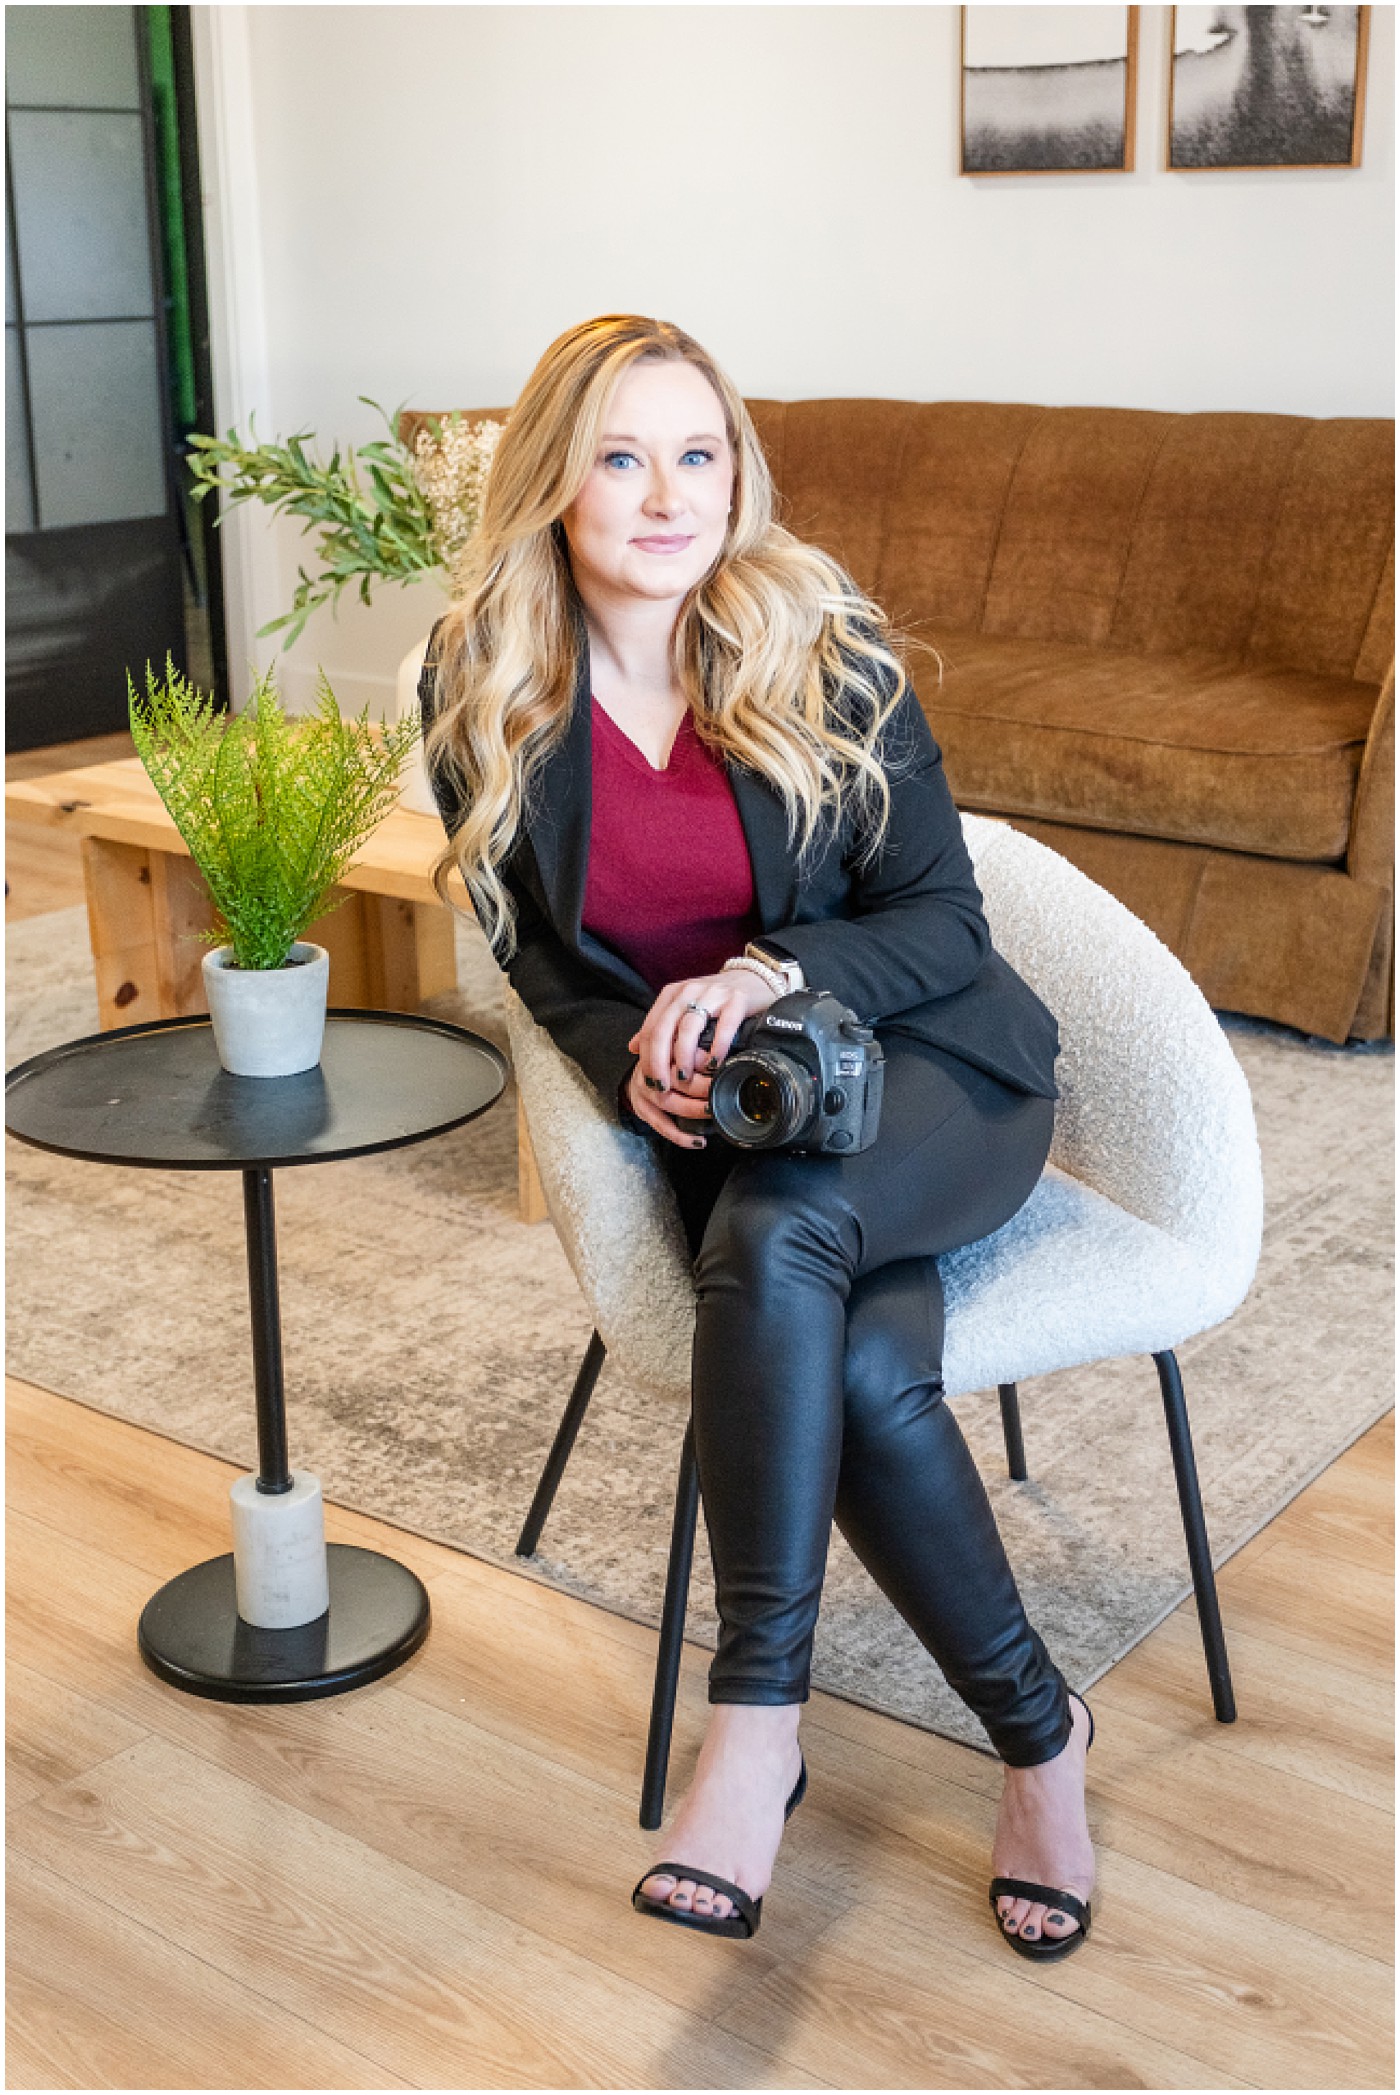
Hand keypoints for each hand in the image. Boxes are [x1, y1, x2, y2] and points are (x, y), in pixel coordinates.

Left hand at [625, 968, 777, 1149]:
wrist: (753, 979)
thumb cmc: (715, 1000)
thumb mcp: (682, 1009)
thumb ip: (659, 1027)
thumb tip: (632, 1047)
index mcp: (671, 994)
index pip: (651, 1028)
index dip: (647, 1058)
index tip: (650, 1082)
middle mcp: (688, 991)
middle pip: (665, 1029)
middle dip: (659, 1061)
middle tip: (662, 1086)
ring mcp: (713, 994)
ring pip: (689, 1028)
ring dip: (684, 1057)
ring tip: (685, 1077)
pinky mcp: (737, 1000)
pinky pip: (724, 1026)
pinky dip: (717, 1047)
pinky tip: (714, 1064)